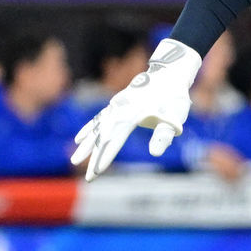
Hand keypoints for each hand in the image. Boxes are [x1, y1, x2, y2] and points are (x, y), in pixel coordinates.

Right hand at [72, 38, 201, 180]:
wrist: (169, 72)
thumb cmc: (174, 97)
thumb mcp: (175, 116)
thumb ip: (164, 134)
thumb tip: (155, 153)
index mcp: (133, 113)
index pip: (116, 139)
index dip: (107, 156)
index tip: (98, 171)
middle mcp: (120, 109)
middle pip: (104, 137)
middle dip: (95, 157)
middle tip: (89, 177)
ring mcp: (116, 106)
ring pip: (97, 128)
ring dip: (87, 145)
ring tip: (75, 159)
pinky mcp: (117, 105)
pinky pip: (98, 119)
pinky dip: (88, 129)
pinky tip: (78, 139)